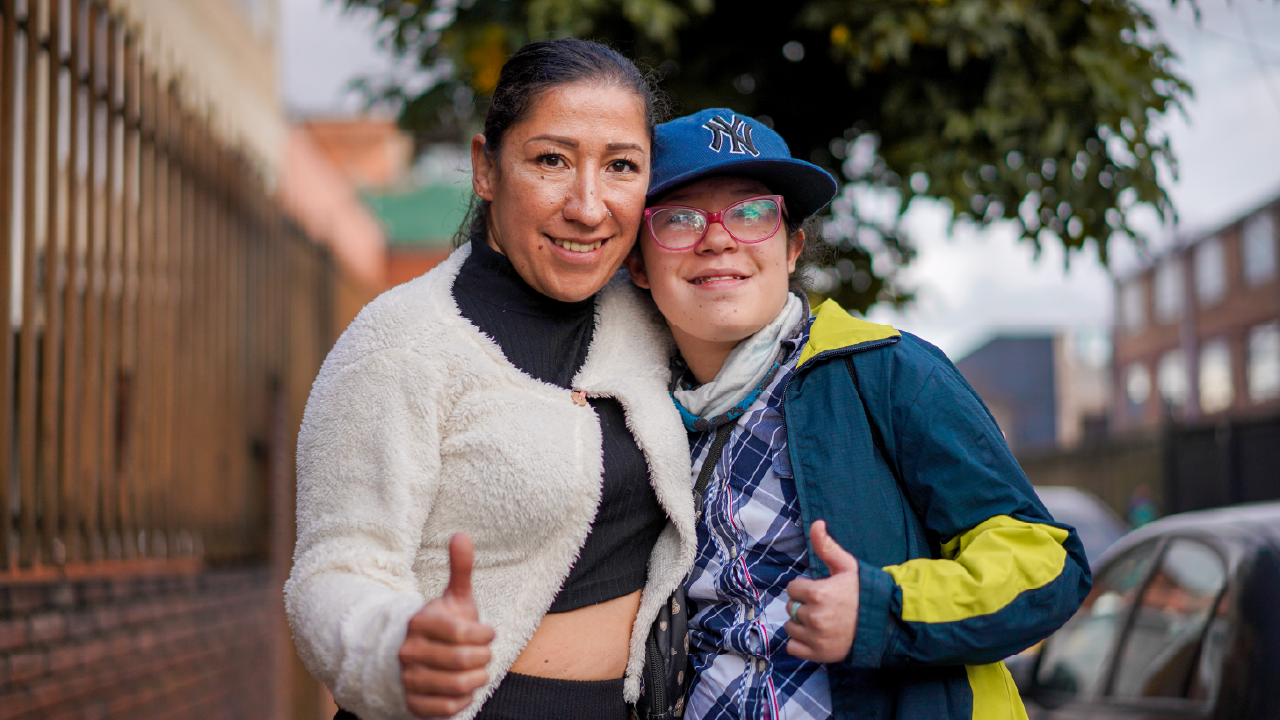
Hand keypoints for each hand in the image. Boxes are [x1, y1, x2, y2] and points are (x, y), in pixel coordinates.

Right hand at [399, 533, 495, 718]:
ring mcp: (408, 679)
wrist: (408, 656)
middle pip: (462, 660)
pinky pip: (448, 708)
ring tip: (479, 670)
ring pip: (458, 685)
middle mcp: (408, 652)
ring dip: (477, 678)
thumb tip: (461, 534)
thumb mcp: (452, 597)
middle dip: (484, 657)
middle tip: (486, 653)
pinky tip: (464, 687)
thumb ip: (460, 569)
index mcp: (418, 622)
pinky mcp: (412, 704)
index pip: (461, 632)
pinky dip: (464, 699)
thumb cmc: (442, 624)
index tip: (489, 632)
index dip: (484, 634)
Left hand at [784, 520, 859, 662]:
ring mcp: (816, 637)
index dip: (804, 588)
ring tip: (820, 621)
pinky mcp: (818, 654)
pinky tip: (815, 636)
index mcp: (818, 593)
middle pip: (791, 607)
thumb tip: (816, 523)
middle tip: (822, 606)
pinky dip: (800, 644)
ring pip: (790, 627)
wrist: (884, 624)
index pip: (792, 588)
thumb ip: (827, 546)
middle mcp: (815, 617)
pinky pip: (793, 648)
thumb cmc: (863, 593)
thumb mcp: (847, 567)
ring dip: (800, 624)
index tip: (818, 590)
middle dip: (803, 605)